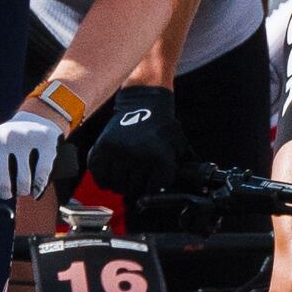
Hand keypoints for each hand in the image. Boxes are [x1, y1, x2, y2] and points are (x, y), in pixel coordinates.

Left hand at [0, 105, 72, 203]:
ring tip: (22, 190)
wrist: (34, 119)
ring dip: (22, 192)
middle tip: (7, 191)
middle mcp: (5, 137)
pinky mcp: (46, 142)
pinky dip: (38, 187)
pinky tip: (36, 190)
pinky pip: (41, 174)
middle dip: (5, 193)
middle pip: (4, 183)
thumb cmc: (5, 141)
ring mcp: (26, 139)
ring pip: (23, 182)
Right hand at [75, 82, 177, 204]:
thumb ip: (185, 163)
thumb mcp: (179, 143)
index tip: (151, 182)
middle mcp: (138, 155)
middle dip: (135, 187)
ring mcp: (119, 151)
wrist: (142, 102)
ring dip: (119, 184)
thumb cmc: (161, 125)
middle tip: (137, 179)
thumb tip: (193, 181)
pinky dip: (103, 178)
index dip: (152, 188)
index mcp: (159, 157)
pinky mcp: (103, 147)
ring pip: (115, 185)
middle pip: (132, 189)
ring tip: (125, 176)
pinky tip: (110, 174)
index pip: (152, 190)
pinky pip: (98, 175)